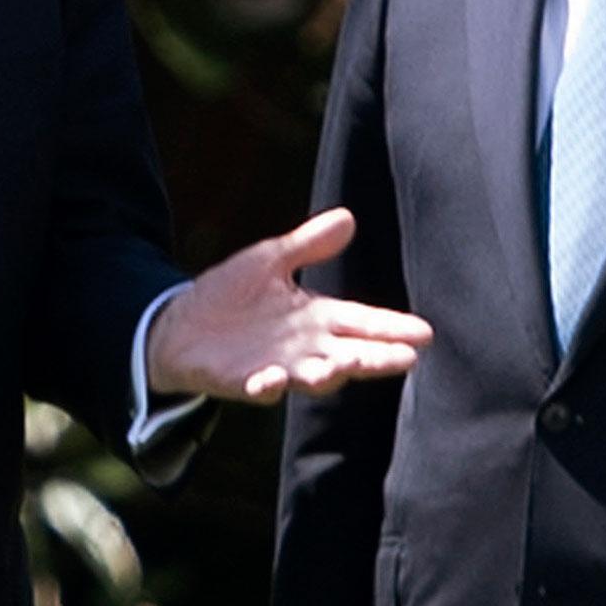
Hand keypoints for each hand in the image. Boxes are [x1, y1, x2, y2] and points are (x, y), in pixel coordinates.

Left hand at [145, 208, 431, 402]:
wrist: (181, 325)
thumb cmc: (232, 294)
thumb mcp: (271, 259)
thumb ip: (309, 244)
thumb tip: (348, 217)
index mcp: (317, 318)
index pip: (361, 322)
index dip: (391, 327)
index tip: (424, 333)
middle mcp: (305, 348)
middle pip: (349, 354)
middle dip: (375, 358)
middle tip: (406, 360)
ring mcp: (277, 367)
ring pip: (312, 376)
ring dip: (327, 374)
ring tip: (340, 368)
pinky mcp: (243, 380)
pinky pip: (259, 387)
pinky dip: (266, 386)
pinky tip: (271, 380)